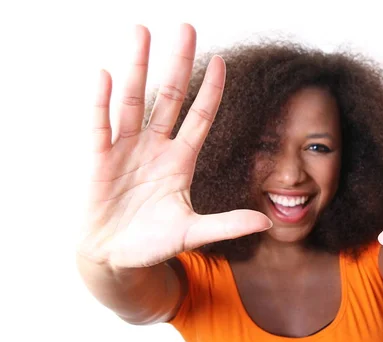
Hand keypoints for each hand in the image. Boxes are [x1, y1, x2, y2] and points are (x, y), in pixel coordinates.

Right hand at [76, 24, 271, 268]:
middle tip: (186, 27)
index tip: (223, 61)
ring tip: (142, 31)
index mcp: (181, 161)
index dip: (211, 91)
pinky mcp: (100, 161)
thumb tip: (267, 222)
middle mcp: (155, 148)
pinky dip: (102, 102)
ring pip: (133, 101)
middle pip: (169, 97)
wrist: (115, 257)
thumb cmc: (153, 242)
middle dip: (178, 63)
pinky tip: (106, 74)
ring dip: (137, 68)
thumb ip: (227, 224)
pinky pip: (101, 126)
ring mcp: (127, 150)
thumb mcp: (193, 232)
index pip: (200, 117)